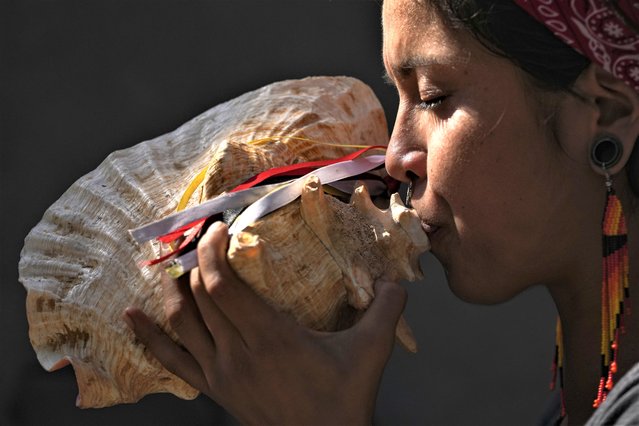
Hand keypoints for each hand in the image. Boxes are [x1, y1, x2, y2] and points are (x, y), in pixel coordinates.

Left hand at [123, 221, 406, 424]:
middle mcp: (237, 353)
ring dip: (172, 291)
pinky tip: (133, 317)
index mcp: (270, 337)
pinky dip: (149, 337)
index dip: (211, 253)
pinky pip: (173, 362)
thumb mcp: (370, 352)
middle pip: (199, 298)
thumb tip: (398, 280)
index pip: (223, 287)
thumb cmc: (344, 399)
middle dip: (194, 262)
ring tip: (171, 266)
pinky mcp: (215, 390)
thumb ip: (385, 310)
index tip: (215, 229)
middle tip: (200, 238)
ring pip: (182, 324)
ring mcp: (221, 373)